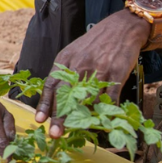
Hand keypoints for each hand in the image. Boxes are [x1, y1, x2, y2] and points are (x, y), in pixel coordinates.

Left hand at [34, 10, 145, 137]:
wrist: (121, 29)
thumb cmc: (94, 44)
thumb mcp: (73, 53)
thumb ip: (64, 73)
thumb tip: (54, 97)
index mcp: (65, 60)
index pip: (51, 85)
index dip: (45, 104)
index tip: (40, 120)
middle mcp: (79, 65)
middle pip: (65, 95)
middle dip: (59, 116)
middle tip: (55, 134)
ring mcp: (98, 69)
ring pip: (86, 98)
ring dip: (81, 118)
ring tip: (77, 131)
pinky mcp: (116, 73)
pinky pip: (109, 97)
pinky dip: (105, 111)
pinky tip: (102, 122)